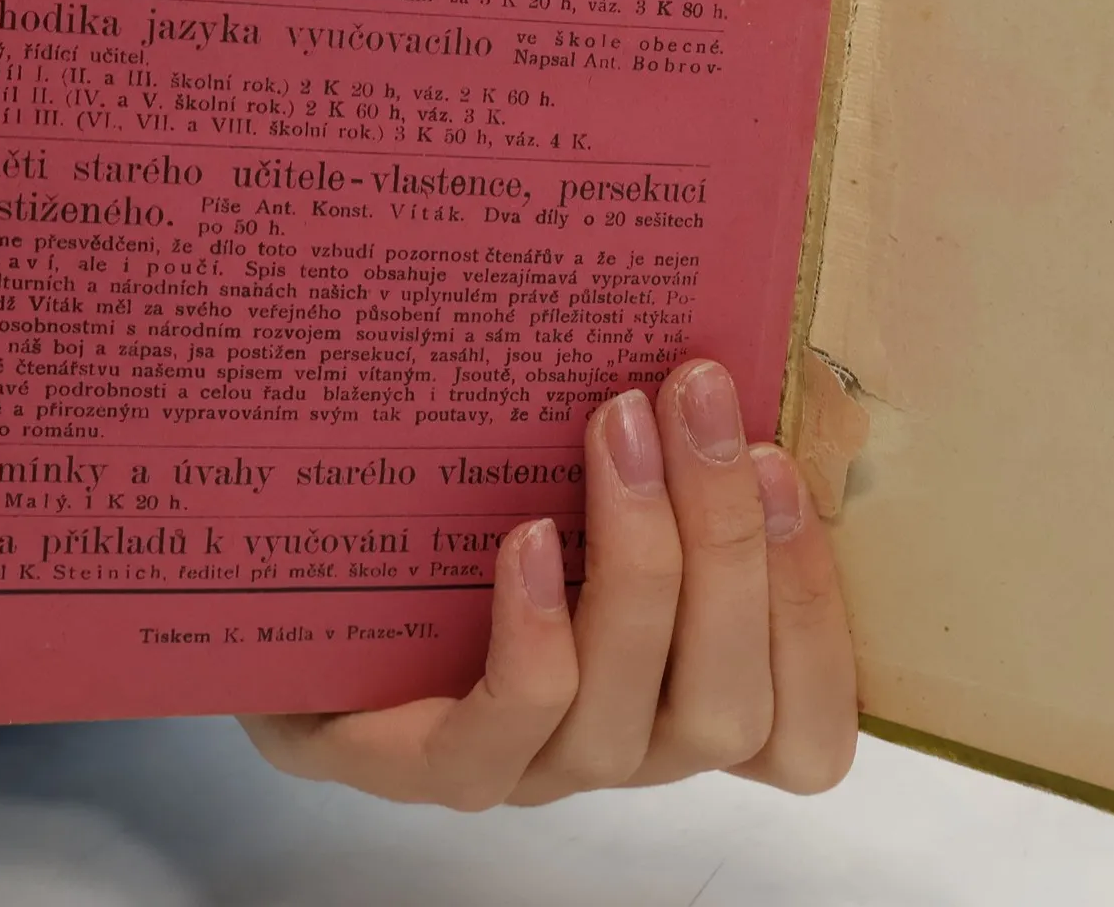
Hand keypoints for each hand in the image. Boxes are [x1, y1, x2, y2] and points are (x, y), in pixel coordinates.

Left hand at [242, 357, 856, 806]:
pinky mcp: (423, 766)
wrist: (297, 590)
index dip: (816, 615)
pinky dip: (534, 637)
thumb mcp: (585, 480)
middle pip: (726, 704)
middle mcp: (628, 747)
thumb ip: (668, 451)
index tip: (783, 465)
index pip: (810, 728)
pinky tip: (526, 539)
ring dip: (639, 556)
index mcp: (688, 694)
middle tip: (698, 391)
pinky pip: (502, 732)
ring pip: (627, 714)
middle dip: (728, 537)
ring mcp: (532, 768)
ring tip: (616, 422)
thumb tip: (724, 346)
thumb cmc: (473, 523)